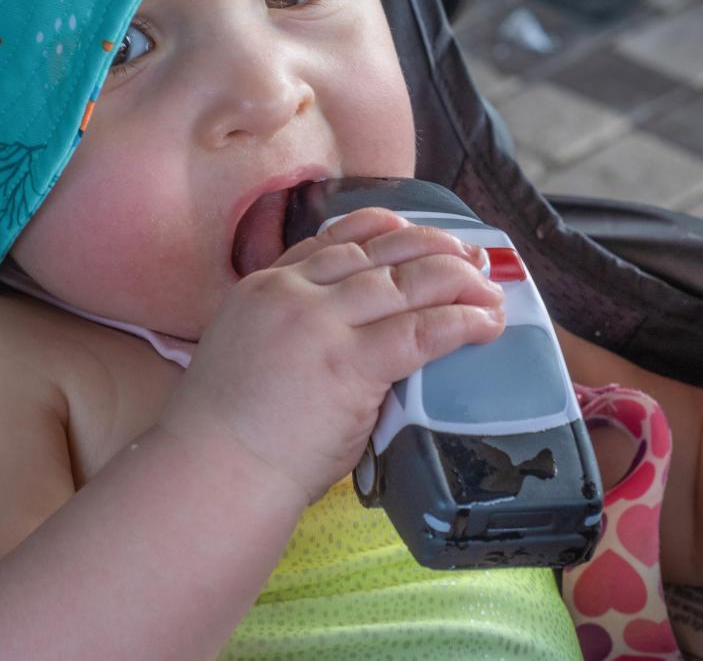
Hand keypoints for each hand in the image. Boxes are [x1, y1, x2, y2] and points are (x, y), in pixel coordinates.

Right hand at [158, 207, 505, 506]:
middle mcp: (293, 292)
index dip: (386, 232)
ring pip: (407, 281)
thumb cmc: (228, 433)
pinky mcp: (350, 364)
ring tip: (489, 289)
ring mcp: (321, 324)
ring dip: (458, 280)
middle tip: (470, 257)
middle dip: (433, 248)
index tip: (415, 235)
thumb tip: (347, 335)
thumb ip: (291, 329)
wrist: (213, 471)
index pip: (335, 240)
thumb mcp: (246, 350)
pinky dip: (461, 321)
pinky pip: (421, 330)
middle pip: (379, 251)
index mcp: (265, 286)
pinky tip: (485, 323)